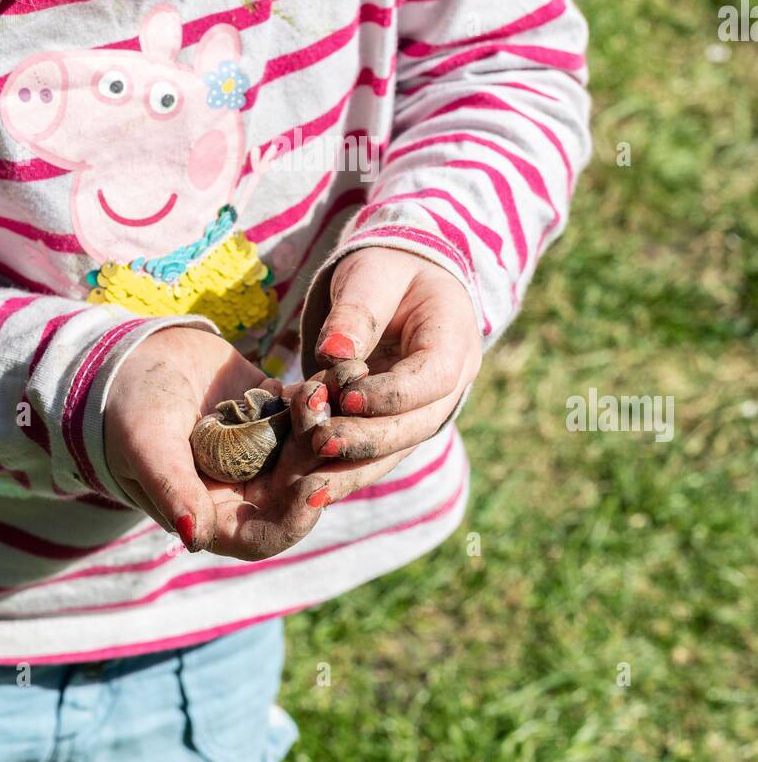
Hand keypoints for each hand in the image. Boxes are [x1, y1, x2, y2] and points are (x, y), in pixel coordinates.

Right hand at [104, 327, 334, 559]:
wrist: (133, 356)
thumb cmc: (128, 411)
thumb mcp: (147, 447)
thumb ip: (172, 490)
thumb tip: (191, 537)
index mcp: (214, 514)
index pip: (263, 535)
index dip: (293, 521)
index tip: (314, 490)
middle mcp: (246, 489)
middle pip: (298, 490)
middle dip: (320, 463)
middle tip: (335, 431)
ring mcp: (265, 451)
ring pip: (311, 449)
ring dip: (327, 425)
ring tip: (326, 394)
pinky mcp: (276, 414)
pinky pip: (309, 411)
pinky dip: (323, 395)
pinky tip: (338, 374)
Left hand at [297, 247, 481, 504]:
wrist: (400, 288)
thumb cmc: (388, 273)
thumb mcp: (372, 276)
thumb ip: (356, 312)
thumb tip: (333, 353)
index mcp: (454, 340)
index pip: (432, 377)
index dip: (392, 393)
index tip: (346, 397)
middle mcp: (449, 387)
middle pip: (415, 425)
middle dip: (367, 440)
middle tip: (320, 443)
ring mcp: (425, 413)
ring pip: (395, 451)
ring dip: (353, 470)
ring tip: (310, 487)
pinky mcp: (396, 428)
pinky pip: (374, 456)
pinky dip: (342, 471)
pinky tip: (307, 487)